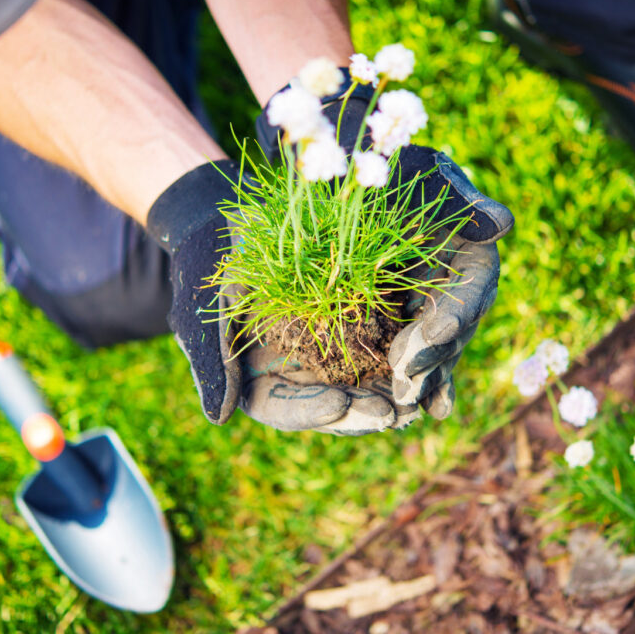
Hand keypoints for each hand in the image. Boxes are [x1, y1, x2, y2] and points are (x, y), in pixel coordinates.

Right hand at [145, 160, 439, 432]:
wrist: (230, 217)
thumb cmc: (208, 261)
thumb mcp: (207, 306)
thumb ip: (213, 361)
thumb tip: (219, 417)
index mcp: (256, 377)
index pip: (283, 409)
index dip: (311, 412)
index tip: (338, 405)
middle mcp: (296, 371)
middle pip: (332, 406)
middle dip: (362, 412)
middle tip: (391, 413)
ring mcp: (328, 349)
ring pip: (362, 382)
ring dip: (389, 394)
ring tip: (415, 400)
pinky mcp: (356, 320)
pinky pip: (383, 344)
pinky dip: (404, 354)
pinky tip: (427, 357)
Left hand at [257, 85, 513, 418]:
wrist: (335, 159)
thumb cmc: (377, 152)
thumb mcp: (413, 167)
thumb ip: (455, 197)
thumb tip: (503, 224)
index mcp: (469, 249)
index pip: (471, 292)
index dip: (453, 320)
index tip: (428, 341)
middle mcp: (453, 283)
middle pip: (453, 332)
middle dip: (431, 361)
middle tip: (405, 386)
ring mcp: (423, 305)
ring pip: (430, 352)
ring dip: (418, 382)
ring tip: (399, 410)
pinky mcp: (392, 319)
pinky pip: (399, 355)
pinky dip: (397, 381)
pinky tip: (389, 413)